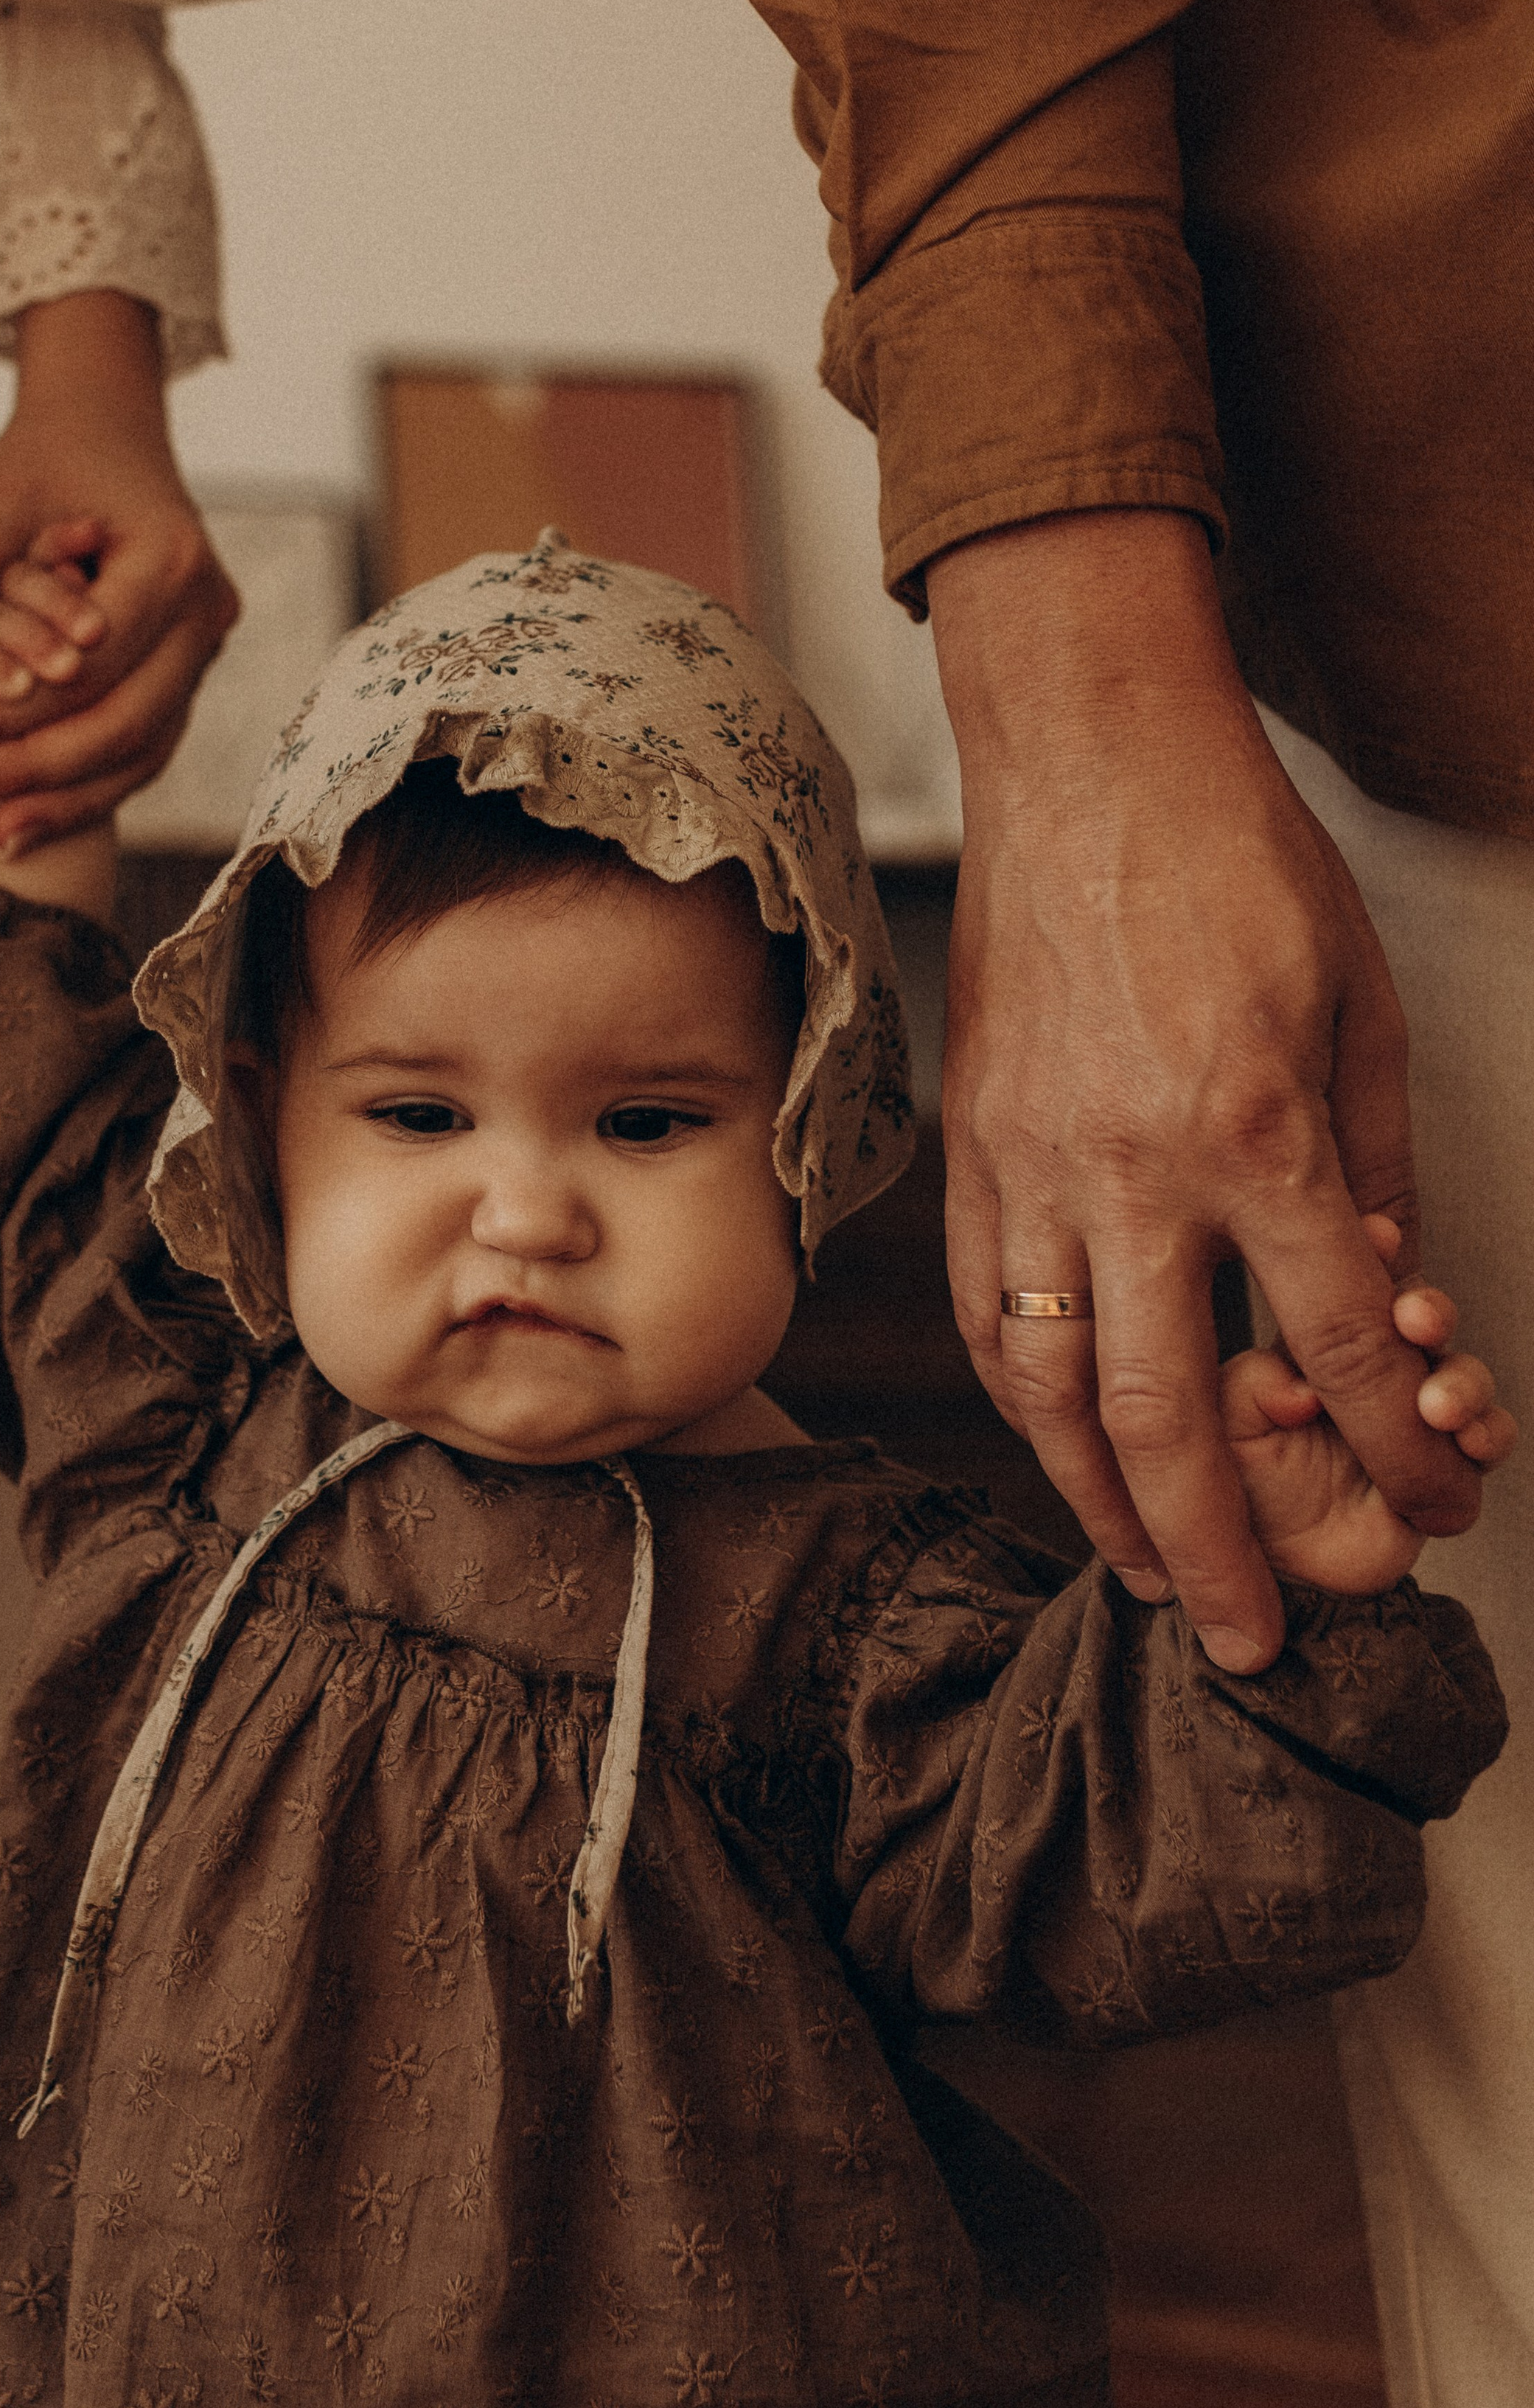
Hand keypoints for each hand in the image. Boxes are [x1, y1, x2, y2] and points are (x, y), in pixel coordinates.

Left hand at [0, 292, 238, 853]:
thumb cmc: (48, 459)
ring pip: (140, 751)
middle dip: (26, 764)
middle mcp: (207, 613)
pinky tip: (21, 816)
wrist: (108, 434)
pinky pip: (144, 750)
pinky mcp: (188, 676)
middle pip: (121, 722)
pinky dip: (85, 787)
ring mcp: (207, 650)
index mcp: (172, 560)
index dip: (4, 712)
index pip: (87, 665)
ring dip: (59, 793)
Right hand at [928, 508, 1485, 1673]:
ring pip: (1054, 1384)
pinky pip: (985, 1307)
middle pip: (1174, 1413)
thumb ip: (1374, 1171)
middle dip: (1223, 1548)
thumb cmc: (1240, 869)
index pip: (1332, 1346)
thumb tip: (1383, 1303)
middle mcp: (1134, 1173)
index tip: (1435, 1507)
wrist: (1091, 768)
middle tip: (1250, 1639)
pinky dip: (1020, 1399)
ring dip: (1102, 1502)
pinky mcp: (972, 1147)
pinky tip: (1056, 1445)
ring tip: (1147, 1577)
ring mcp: (1034, 1166)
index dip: (1393, 1452)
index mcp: (1257, 1135)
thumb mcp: (1361, 1013)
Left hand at [1226, 1217, 1514, 1593]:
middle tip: (1417, 1316)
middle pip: (1411, 1316)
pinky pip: (1481, 1437)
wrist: (1269, 1582)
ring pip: (1454, 1371)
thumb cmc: (1235, 1493)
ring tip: (1439, 1403)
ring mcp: (1407, 1413)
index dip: (1369, 1254)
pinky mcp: (1441, 1463)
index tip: (1382, 1235)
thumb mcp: (1216, 1430)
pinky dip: (1484, 1431)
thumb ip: (1245, 1395)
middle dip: (1425, 1308)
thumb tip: (1300, 1392)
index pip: (1341, 1280)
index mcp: (1305, 1341)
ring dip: (1459, 1379)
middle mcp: (1364, 1370)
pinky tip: (1467, 1435)